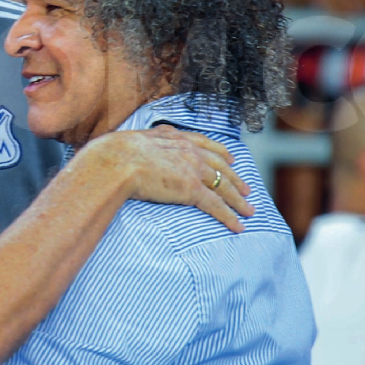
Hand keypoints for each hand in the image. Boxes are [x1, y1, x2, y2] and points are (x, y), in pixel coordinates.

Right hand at [79, 125, 254, 231]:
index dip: (221, 154)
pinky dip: (229, 217)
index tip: (231, 159)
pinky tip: (238, 226)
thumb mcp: (135, 139)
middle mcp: (189, 151)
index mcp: (176, 138)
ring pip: (223, 187)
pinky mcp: (192, 190)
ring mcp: (193, 170)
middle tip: (246, 189)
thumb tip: (140, 142)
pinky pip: (216, 206)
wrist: (116, 162)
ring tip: (249, 211)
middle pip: (221, 167)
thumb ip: (146, 141)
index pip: (206, 144)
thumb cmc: (116, 154)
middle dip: (236, 179)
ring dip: (238, 200)